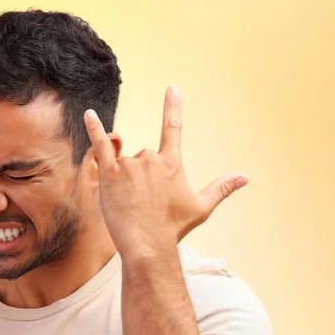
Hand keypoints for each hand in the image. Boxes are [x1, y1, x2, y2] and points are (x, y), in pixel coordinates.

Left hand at [84, 86, 248, 258]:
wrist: (148, 246)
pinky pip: (100, 147)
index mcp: (172, 163)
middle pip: (144, 156)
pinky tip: (89, 115)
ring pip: (124, 162)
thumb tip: (245, 177)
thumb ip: (222, 188)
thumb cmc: (173, 229)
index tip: (172, 88)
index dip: (172, 106)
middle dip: (142, 177)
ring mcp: (130, 165)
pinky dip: (94, 130)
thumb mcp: (201, 207)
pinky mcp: (110, 174)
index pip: (173, 127)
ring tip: (130, 204)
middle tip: (144, 204)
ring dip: (125, 179)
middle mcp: (151, 159)